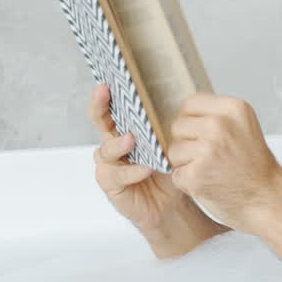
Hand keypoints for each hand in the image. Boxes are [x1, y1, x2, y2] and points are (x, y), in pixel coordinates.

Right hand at [88, 83, 226, 256]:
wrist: (173, 202)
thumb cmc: (171, 167)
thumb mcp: (170, 141)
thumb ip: (166, 122)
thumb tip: (180, 93)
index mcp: (126, 127)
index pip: (114, 106)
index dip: (108, 93)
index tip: (109, 79)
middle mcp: (113, 142)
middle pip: (100, 120)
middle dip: (100, 106)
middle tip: (105, 93)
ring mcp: (109, 163)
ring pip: (106, 149)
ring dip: (119, 143)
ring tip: (132, 139)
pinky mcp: (111, 184)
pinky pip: (116, 175)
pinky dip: (132, 171)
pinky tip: (145, 167)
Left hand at [167, 92, 281, 232]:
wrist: (269, 199)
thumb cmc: (256, 169)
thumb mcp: (245, 127)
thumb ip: (218, 116)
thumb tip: (185, 114)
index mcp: (234, 109)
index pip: (191, 103)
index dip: (192, 120)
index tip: (202, 134)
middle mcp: (220, 125)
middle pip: (178, 126)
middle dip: (187, 143)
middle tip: (210, 156)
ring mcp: (208, 150)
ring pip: (174, 151)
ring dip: (186, 164)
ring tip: (211, 170)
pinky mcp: (196, 174)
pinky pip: (176, 174)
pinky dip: (187, 182)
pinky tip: (208, 183)